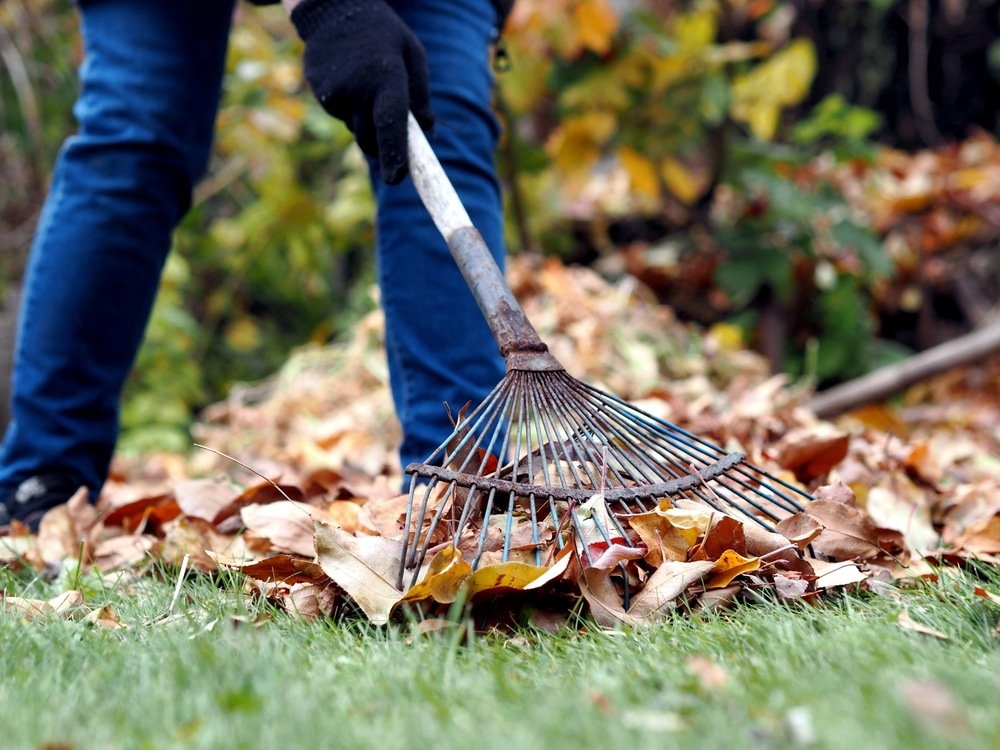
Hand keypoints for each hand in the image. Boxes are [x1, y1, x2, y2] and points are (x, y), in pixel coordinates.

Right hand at [291, 0, 433, 184]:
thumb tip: (427, 131)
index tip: (396, 178)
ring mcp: (335, 93)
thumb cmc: (384, 34)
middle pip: (371, 140)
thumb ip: (421, 94)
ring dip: (366, 122)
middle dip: (383, 145)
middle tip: (390, 130)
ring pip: (356, 130)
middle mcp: (358, 89)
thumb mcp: (412, 54)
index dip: (394, 154)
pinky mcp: (320, 94)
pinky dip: (350, 110)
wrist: (334, 8)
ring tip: (368, 86)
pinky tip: (351, 82)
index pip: (391, 124)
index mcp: (387, 77)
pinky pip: (341, 116)